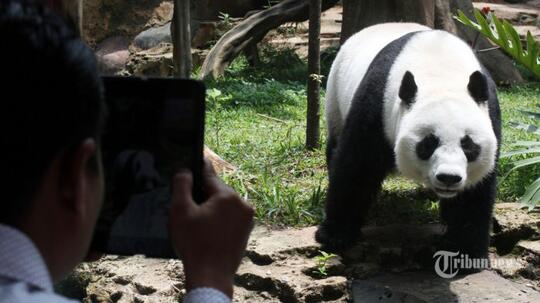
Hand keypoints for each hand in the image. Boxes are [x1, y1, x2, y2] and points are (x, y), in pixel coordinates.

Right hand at [169, 161, 253, 297]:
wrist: (211, 276)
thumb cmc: (194, 243)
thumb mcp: (180, 211)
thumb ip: (181, 185)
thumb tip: (185, 170)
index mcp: (227, 196)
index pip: (209, 176)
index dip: (198, 169)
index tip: (196, 158)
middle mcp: (242, 203)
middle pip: (217, 191)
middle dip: (203, 195)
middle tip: (189, 207)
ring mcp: (247, 219)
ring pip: (225, 205)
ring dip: (213, 208)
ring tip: (198, 222)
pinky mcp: (247, 231)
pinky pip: (231, 217)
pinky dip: (220, 220)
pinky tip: (208, 231)